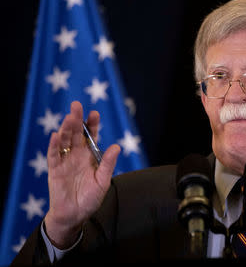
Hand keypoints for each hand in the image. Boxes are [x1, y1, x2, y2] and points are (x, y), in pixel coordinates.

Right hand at [44, 101, 119, 248]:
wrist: (75, 215)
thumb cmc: (90, 198)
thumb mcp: (103, 181)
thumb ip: (107, 164)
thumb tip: (116, 146)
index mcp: (89, 156)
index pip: (91, 136)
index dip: (92, 125)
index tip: (94, 113)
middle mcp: (76, 155)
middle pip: (76, 134)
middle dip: (76, 120)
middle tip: (76, 105)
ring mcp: (65, 161)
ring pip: (64, 141)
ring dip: (66, 129)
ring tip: (69, 117)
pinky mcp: (54, 169)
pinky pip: (54, 155)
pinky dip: (54, 146)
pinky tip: (55, 135)